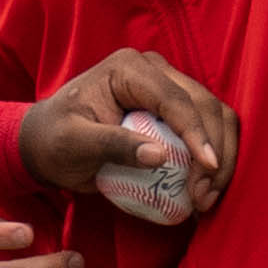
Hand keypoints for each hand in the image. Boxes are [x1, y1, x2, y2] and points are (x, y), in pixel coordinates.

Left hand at [20, 49, 237, 215]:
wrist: (47, 142)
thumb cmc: (54, 140)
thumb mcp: (74, 144)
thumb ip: (113, 145)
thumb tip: (160, 156)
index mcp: (129, 69)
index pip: (175, 99)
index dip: (197, 133)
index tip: (207, 169)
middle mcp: (154, 71)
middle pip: (205, 105)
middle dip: (214, 151)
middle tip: (203, 196)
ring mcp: (168, 88)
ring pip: (215, 116)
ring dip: (220, 157)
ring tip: (205, 198)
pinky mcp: (174, 110)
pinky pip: (207, 130)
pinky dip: (213, 159)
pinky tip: (205, 190)